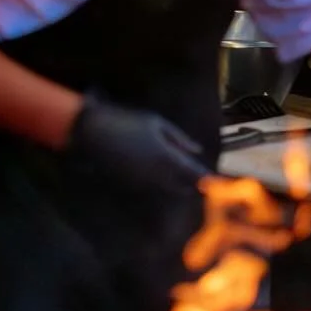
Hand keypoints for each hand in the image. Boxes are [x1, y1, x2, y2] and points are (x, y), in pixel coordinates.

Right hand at [66, 94, 207, 197]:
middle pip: (181, 186)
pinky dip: (162, 183)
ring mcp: (143, 181)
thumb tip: (197, 150)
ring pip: (167, 189)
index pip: (192, 173)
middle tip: (200, 179)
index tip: (216, 181)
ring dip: (177, 184)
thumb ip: (180, 139)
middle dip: (192, 184)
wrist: (94, 132)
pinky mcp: (131, 184)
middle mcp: (157, 174)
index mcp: (166, 157)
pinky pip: (153, 187)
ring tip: (184, 177)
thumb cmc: (127, 121)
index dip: (206, 179)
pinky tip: (162, 174)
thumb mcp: (157, 123)